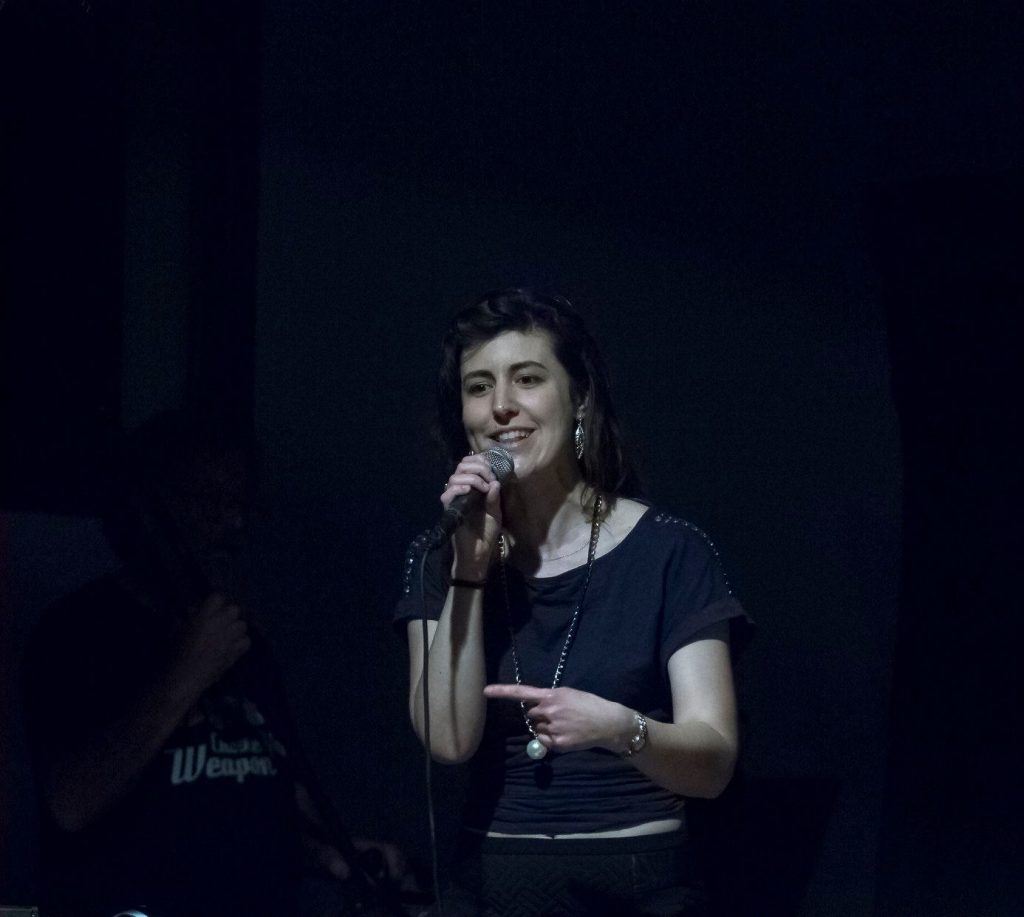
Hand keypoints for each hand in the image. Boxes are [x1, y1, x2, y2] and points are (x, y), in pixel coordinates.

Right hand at [166, 592, 250, 697]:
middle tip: (220, 622)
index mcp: (202, 617)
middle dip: (227, 614)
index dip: (216, 603)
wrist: (183, 679)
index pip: (218, 597)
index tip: (212, 609)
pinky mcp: (235, 653)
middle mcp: (218, 625)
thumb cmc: (175, 655)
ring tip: (226, 636)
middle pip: (234, 609)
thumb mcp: (178, 630)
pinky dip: (241, 643)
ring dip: (235, 628)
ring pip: (242, 625)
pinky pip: (246, 641)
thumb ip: (190, 618)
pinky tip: (232, 647)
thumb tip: (196, 610)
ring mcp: (229, 639)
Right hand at [442, 453, 502, 577]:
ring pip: (454, 477)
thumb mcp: (495, 513)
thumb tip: (495, 482)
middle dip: (477, 467)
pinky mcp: (449, 509)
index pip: (470, 465)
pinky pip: (447, 494)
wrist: (478, 552)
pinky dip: (458, 488)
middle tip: (489, 476)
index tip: (491, 467)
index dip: (479, 461)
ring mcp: (454, 500)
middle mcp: (461, 490)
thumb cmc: (486, 533)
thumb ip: (494, 498)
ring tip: (483, 486)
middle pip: (462, 467)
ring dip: (471, 477)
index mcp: (473, 488)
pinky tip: (469, 490)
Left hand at [483, 684, 634, 753]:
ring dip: (546, 728)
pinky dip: (550, 739)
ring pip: (538, 728)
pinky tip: (567, 734)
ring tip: (566, 725)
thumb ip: (551, 698)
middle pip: (532, 714)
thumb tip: (538, 705)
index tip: (485, 691)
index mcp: (552, 695)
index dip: (502, 692)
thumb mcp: (569, 694)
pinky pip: (544, 741)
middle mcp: (549, 710)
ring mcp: (553, 728)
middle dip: (540, 715)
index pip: (522, 692)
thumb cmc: (589, 705)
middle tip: (558, 715)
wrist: (608, 722)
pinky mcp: (558, 743)